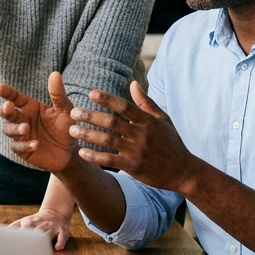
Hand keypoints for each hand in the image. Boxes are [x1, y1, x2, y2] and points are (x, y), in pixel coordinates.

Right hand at [0, 72, 78, 172]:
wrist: (71, 151)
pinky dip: (25, 144)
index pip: (15, 97)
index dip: (7, 92)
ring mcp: (21, 135)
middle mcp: (23, 119)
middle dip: (4, 109)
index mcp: (30, 107)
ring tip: (25, 128)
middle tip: (9, 107)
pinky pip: (17, 146)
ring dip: (14, 128)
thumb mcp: (65, 109)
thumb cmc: (66, 127)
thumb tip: (55, 73)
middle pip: (6, 113)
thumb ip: (58, 94)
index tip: (0, 88)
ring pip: (8, 129)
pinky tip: (35, 143)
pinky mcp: (23, 149)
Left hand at [9, 207, 71, 249]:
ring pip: (48, 233)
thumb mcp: (24, 221)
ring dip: (44, 239)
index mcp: (30, 222)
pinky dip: (61, 241)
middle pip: (36, 231)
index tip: (14, 247)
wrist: (55, 213)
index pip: (24, 229)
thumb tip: (0, 234)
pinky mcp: (62, 231)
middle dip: (32, 238)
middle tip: (25, 250)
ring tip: (40, 249)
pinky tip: (58, 247)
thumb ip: (13, 227)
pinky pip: (62, 236)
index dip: (20, 237)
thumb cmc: (36, 222)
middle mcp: (41, 224)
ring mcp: (52, 227)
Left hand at [70, 81, 199, 193]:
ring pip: (108, 140)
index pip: (124, 106)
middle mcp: (141, 134)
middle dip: (91, 116)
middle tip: (73, 112)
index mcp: (147, 120)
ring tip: (72, 130)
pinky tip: (82, 152)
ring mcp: (137, 151)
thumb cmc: (171, 143)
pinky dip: (95, 156)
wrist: (183, 171)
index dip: (107, 99)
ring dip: (88, 134)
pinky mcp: (133, 167)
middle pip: (112, 122)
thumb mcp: (163, 120)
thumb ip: (146, 102)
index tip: (91, 93)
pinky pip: (110, 160)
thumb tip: (133, 83)